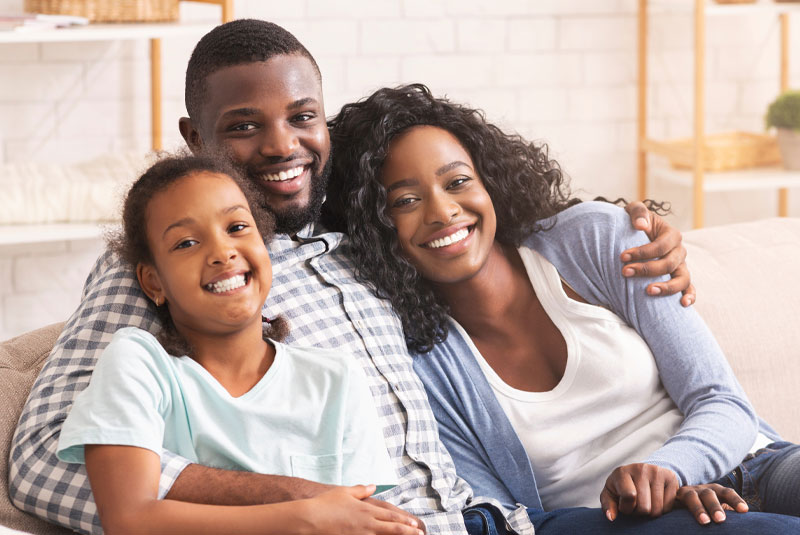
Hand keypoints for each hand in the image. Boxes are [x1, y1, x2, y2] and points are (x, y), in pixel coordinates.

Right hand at [299, 484, 424, 534]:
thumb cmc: (325, 504)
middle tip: (420, 534)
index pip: (390, 516)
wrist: (310, 518)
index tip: (415, 523)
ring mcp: (360, 534)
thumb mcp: (344, 492)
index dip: (404, 520)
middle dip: (407, 531)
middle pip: (392, 528)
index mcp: (366, 509)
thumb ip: (361, 490)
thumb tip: (373, 486)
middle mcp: (366, 523)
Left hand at [600, 463, 679, 520]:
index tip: (625, 506)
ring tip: (646, 503)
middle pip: (644, 507)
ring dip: (651, 513)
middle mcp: (641, 469)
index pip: (629, 496)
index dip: (627, 509)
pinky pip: (669, 506)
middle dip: (639, 513)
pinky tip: (656, 501)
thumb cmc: (622, 487)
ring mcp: (657, 471)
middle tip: (636, 505)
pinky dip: (663, 509)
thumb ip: (608, 505)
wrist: (641, 472)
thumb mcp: (610, 493)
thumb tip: (611, 517)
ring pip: (657, 509)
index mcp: (622, 472)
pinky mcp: (671, 477)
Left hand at [621, 201, 695, 306]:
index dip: (642, 252)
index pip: (661, 246)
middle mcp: (679, 251)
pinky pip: (689, 288)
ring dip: (667, 287)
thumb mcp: (634, 211)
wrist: (635, 233)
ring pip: (682, 279)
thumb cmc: (635, 222)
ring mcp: (681, 266)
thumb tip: (641, 226)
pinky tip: (683, 304)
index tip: (622, 257)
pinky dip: (690, 296)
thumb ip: (638, 213)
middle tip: (625, 272)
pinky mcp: (678, 277)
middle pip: (669, 263)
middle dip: (646, 269)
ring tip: (648, 291)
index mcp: (672, 235)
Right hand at [676, 483, 748, 524]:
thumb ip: (727, 512)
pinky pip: (674, 502)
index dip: (735, 500)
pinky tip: (675, 512)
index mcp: (716, 491)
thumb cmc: (706, 510)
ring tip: (704, 521)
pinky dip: (674, 505)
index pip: (727, 493)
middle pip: (710, 494)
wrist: (680, 502)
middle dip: (715, 506)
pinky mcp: (673, 498)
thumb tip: (745, 523)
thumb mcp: (718, 510)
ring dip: (698, 509)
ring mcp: (687, 493)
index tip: (744, 510)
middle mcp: (701, 490)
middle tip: (721, 520)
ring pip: (692, 497)